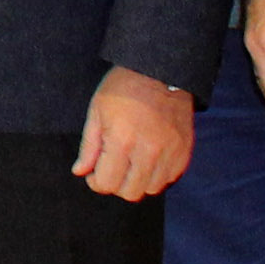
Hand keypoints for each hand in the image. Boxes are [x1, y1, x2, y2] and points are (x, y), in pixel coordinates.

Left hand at [72, 69, 196, 199]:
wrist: (160, 71)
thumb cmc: (123, 88)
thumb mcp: (97, 111)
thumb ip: (88, 147)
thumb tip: (80, 172)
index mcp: (122, 141)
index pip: (107, 183)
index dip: (96, 181)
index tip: (94, 172)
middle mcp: (148, 152)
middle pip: (130, 192)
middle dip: (115, 184)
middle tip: (111, 168)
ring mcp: (170, 153)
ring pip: (151, 189)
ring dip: (137, 181)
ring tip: (130, 163)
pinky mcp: (184, 152)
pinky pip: (169, 178)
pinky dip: (157, 175)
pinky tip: (148, 159)